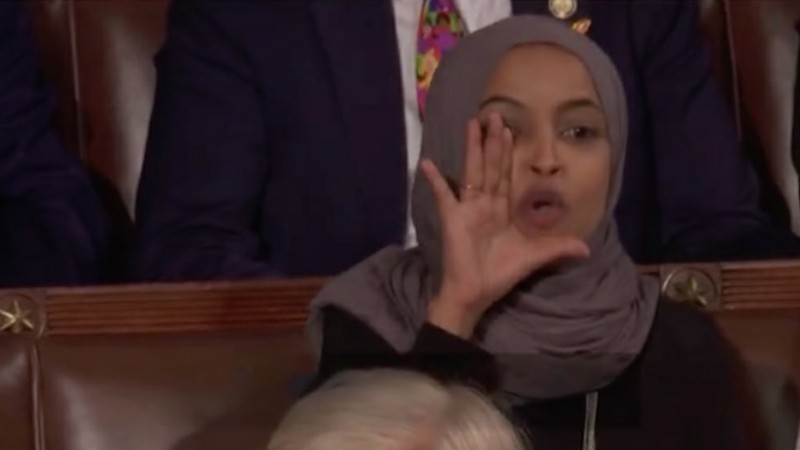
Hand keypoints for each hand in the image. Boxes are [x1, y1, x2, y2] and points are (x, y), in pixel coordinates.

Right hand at [421, 113, 589, 337]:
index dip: (508, 152)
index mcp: (501, 210)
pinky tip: (427, 163)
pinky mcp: (453, 218)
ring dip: (472, 149)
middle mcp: (485, 204)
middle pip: (490, 166)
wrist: (476, 293)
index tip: (509, 129)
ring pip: (473, 172)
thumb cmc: (501, 274)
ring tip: (472, 124)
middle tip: (492, 114)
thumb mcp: (535, 257)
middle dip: (492, 141)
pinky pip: (444, 196)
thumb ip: (558, 248)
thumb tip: (587, 248)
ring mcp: (467, 209)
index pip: (506, 174)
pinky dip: (435, 181)